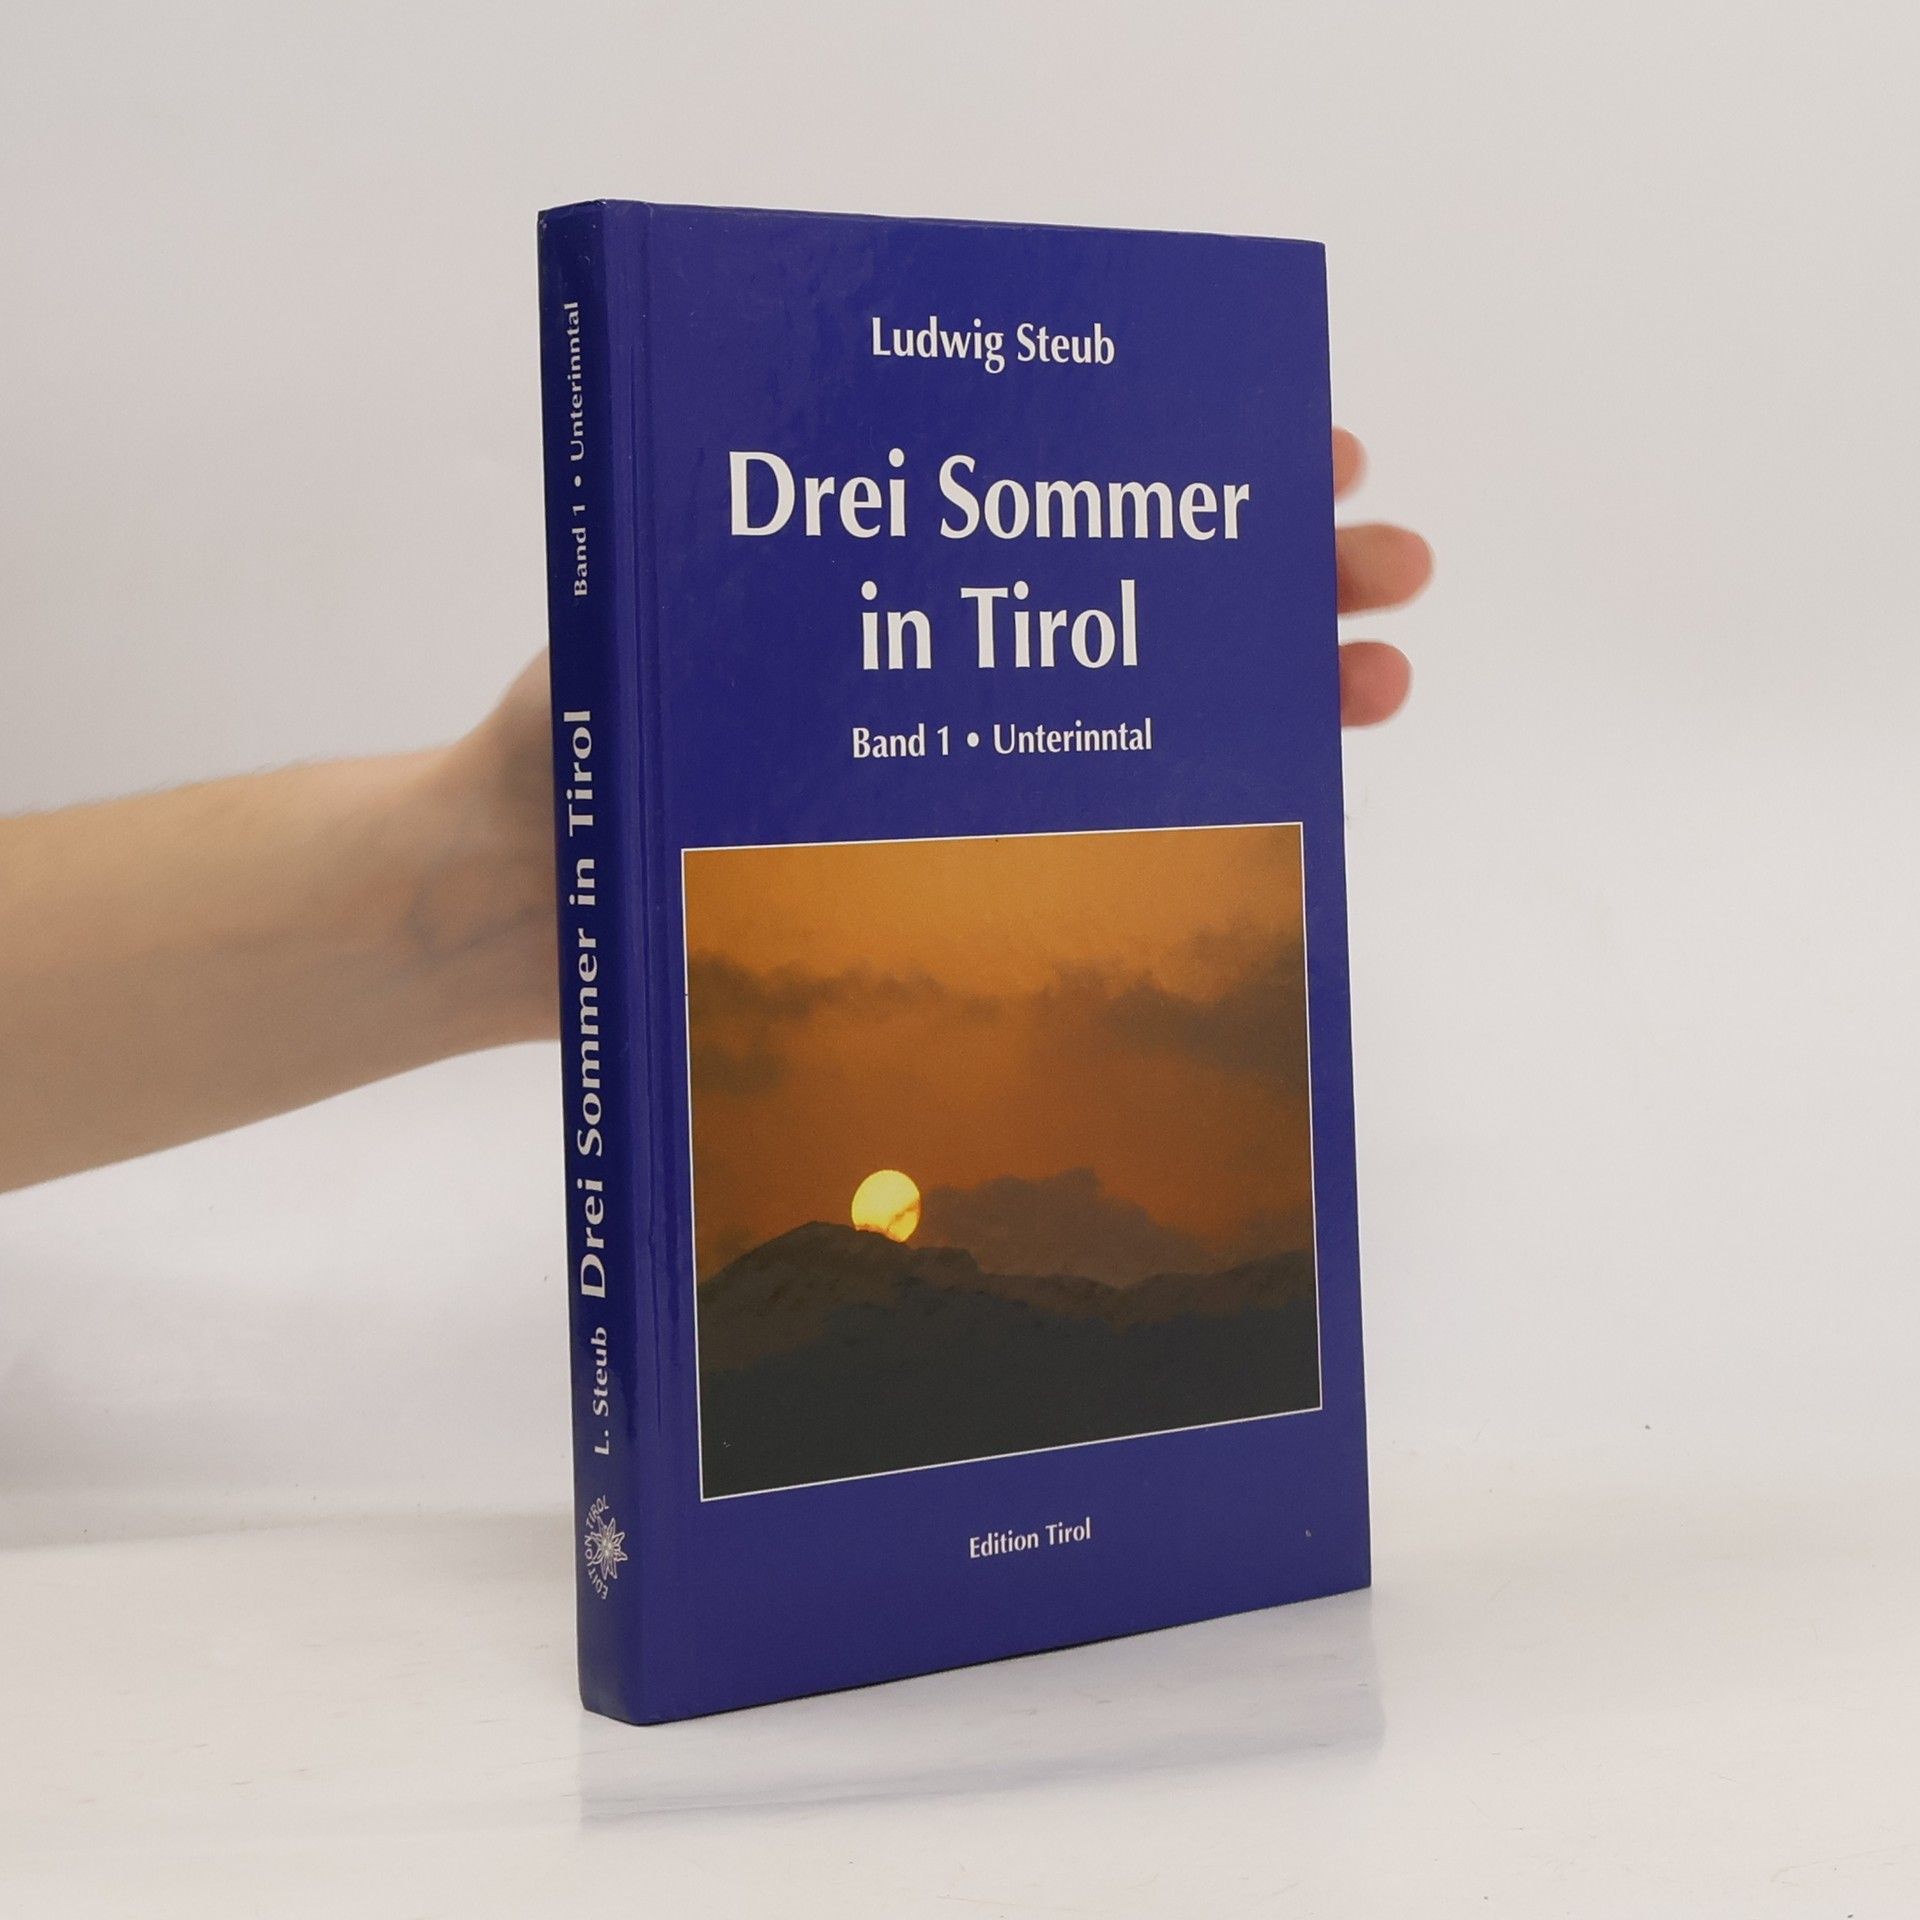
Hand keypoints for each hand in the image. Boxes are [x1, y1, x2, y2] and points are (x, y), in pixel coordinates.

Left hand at [447, 434, 1427, 1039]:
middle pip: (1131, 616)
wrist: (507, 920)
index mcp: (879, 594)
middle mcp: (937, 681)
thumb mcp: (631, 640)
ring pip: (1142, 729)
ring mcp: (953, 788)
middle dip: (1271, 583)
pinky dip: (1198, 831)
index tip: (1300, 456)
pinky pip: (1095, 858)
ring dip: (1271, 700)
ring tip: (1377, 679)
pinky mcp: (947, 892)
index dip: (1185, 487)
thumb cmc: (543, 764)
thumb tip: (842, 473)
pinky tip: (1278, 811)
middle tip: (1382, 566)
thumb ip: (712, 578)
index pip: (1056, 519)